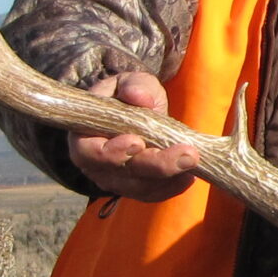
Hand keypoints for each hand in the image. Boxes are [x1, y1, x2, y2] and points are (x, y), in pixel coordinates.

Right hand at [68, 72, 204, 202]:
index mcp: (84, 137)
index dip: (113, 152)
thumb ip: (133, 86)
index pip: (90, 152)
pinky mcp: (134, 188)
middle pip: (122, 175)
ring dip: (169, 178)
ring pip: (140, 188)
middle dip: (156, 165)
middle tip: (187, 155)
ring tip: (193, 161)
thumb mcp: (128, 82)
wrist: (132, 111)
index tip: (137, 142)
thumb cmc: (125, 96)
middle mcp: (95, 165)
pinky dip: (171, 187)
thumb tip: (140, 97)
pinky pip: (152, 194)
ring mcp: (114, 180)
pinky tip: (188, 177)